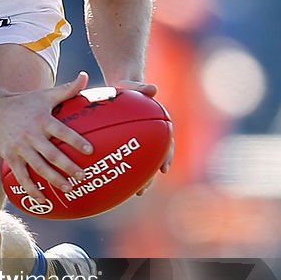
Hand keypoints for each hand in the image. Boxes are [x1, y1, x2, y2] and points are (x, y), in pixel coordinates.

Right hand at [0, 71, 93, 199]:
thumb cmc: (24, 103)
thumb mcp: (45, 95)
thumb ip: (67, 89)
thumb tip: (85, 76)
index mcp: (42, 119)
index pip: (61, 131)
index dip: (75, 140)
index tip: (90, 150)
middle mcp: (31, 135)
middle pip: (51, 154)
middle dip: (67, 166)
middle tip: (82, 175)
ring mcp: (20, 148)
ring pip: (38, 167)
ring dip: (53, 179)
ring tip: (68, 188)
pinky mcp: (10, 158)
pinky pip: (22, 176)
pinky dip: (32, 189)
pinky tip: (44, 199)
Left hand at [114, 78, 173, 194]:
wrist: (123, 90)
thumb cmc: (129, 88)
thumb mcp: (134, 86)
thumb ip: (142, 87)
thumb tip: (153, 88)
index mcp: (157, 126)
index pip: (166, 144)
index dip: (166, 157)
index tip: (163, 169)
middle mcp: (151, 138)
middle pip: (153, 161)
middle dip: (149, 177)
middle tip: (142, 190)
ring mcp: (139, 144)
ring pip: (141, 165)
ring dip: (139, 179)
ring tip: (135, 193)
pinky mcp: (126, 146)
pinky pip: (125, 160)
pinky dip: (123, 171)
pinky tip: (113, 183)